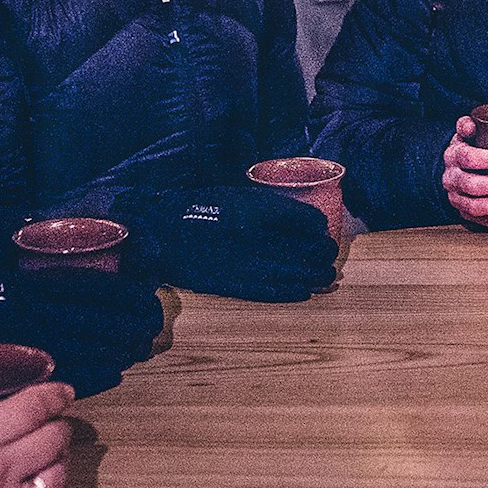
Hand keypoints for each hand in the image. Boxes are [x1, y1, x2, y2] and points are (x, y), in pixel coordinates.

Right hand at [117, 181, 337, 300]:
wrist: (159, 234)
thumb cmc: (199, 209)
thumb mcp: (235, 195)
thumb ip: (267, 205)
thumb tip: (305, 219)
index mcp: (254, 208)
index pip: (304, 219)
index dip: (319, 227)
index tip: (323, 231)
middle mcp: (253, 235)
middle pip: (304, 247)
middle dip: (322, 253)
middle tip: (328, 254)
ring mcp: (242, 262)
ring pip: (293, 272)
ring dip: (314, 276)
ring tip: (325, 277)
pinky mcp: (231, 284)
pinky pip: (270, 291)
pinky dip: (291, 292)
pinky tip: (303, 292)